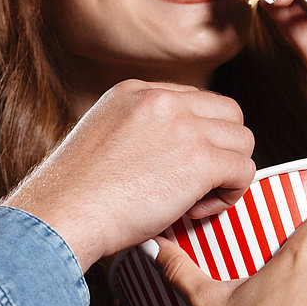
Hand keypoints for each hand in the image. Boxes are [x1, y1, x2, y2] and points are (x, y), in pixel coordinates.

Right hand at [3, 81, 256, 269]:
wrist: (62, 213)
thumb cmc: (74, 195)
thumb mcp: (100, 138)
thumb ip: (135, 133)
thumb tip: (164, 156)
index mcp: (135, 91)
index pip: (194, 101)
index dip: (195, 138)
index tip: (173, 168)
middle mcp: (162, 99)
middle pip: (228, 114)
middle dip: (220, 149)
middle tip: (192, 185)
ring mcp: (183, 126)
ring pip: (243, 141)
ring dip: (227, 174)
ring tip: (193, 201)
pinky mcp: (199, 160)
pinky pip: (244, 170)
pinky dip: (229, 196)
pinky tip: (194, 212)